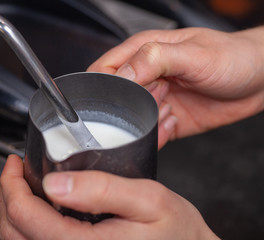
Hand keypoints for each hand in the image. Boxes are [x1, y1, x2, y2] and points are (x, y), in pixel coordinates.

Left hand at [0, 155, 218, 239]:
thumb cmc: (176, 233)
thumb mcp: (147, 200)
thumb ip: (102, 189)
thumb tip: (55, 182)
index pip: (25, 217)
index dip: (12, 185)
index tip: (15, 164)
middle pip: (14, 233)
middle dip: (7, 197)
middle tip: (15, 172)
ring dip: (13, 213)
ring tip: (22, 188)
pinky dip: (26, 229)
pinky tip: (38, 212)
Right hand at [88, 27, 263, 147]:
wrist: (259, 82)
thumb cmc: (231, 57)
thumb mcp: (193, 54)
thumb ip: (154, 59)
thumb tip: (122, 75)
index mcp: (142, 53)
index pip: (104, 69)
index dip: (103, 85)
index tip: (119, 95)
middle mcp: (145, 77)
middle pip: (112, 98)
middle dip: (125, 107)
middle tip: (156, 99)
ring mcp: (154, 100)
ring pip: (128, 119)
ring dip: (143, 122)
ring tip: (169, 110)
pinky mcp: (165, 119)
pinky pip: (149, 133)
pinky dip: (157, 135)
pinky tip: (174, 123)